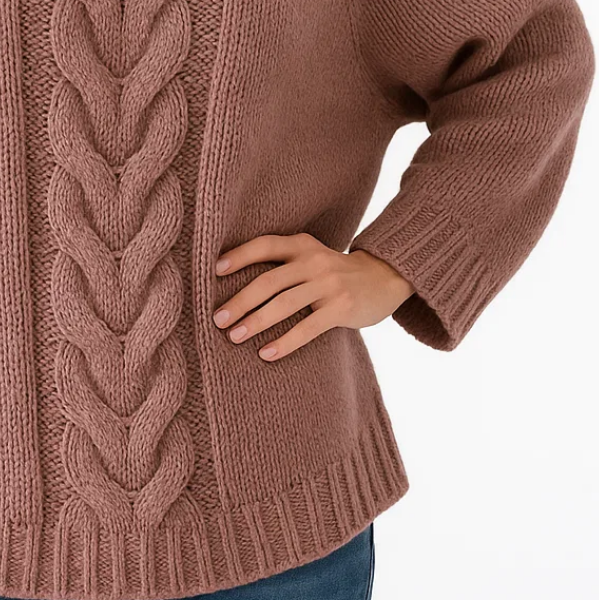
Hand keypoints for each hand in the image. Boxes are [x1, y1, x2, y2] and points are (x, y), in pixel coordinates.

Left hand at [213, 232, 414, 360]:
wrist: (384, 277)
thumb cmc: (334, 272)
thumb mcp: (311, 257)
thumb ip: (283, 264)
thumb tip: (234, 284)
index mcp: (302, 245)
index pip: (264, 246)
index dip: (239, 256)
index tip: (214, 271)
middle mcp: (314, 261)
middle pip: (269, 281)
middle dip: (240, 301)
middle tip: (218, 319)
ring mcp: (329, 284)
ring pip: (284, 304)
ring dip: (256, 322)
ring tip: (235, 337)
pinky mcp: (342, 307)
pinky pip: (308, 328)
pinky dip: (285, 342)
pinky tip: (266, 354)